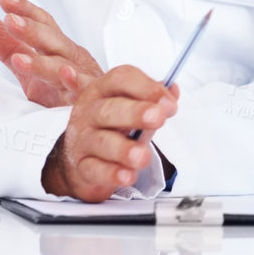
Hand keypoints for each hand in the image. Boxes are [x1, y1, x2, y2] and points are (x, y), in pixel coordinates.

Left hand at [0, 0, 102, 106]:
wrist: (98, 122)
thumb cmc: (64, 94)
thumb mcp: (31, 70)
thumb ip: (10, 49)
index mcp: (59, 49)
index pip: (42, 24)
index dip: (25, 10)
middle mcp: (72, 58)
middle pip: (52, 40)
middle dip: (31, 30)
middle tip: (9, 20)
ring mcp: (82, 77)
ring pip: (62, 66)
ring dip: (42, 62)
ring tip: (20, 59)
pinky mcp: (88, 100)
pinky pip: (84, 91)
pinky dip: (77, 82)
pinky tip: (67, 75)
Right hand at [41, 66, 179, 200]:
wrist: (81, 157)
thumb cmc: (111, 126)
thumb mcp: (131, 106)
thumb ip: (153, 98)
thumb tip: (173, 90)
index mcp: (103, 90)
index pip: (121, 79)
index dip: (146, 87)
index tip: (168, 102)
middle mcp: (89, 112)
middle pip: (109, 109)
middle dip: (135, 112)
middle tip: (157, 118)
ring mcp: (83, 139)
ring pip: (102, 141)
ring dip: (124, 149)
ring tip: (142, 156)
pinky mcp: (82, 166)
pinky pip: (95, 169)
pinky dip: (112, 173)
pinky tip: (127, 175)